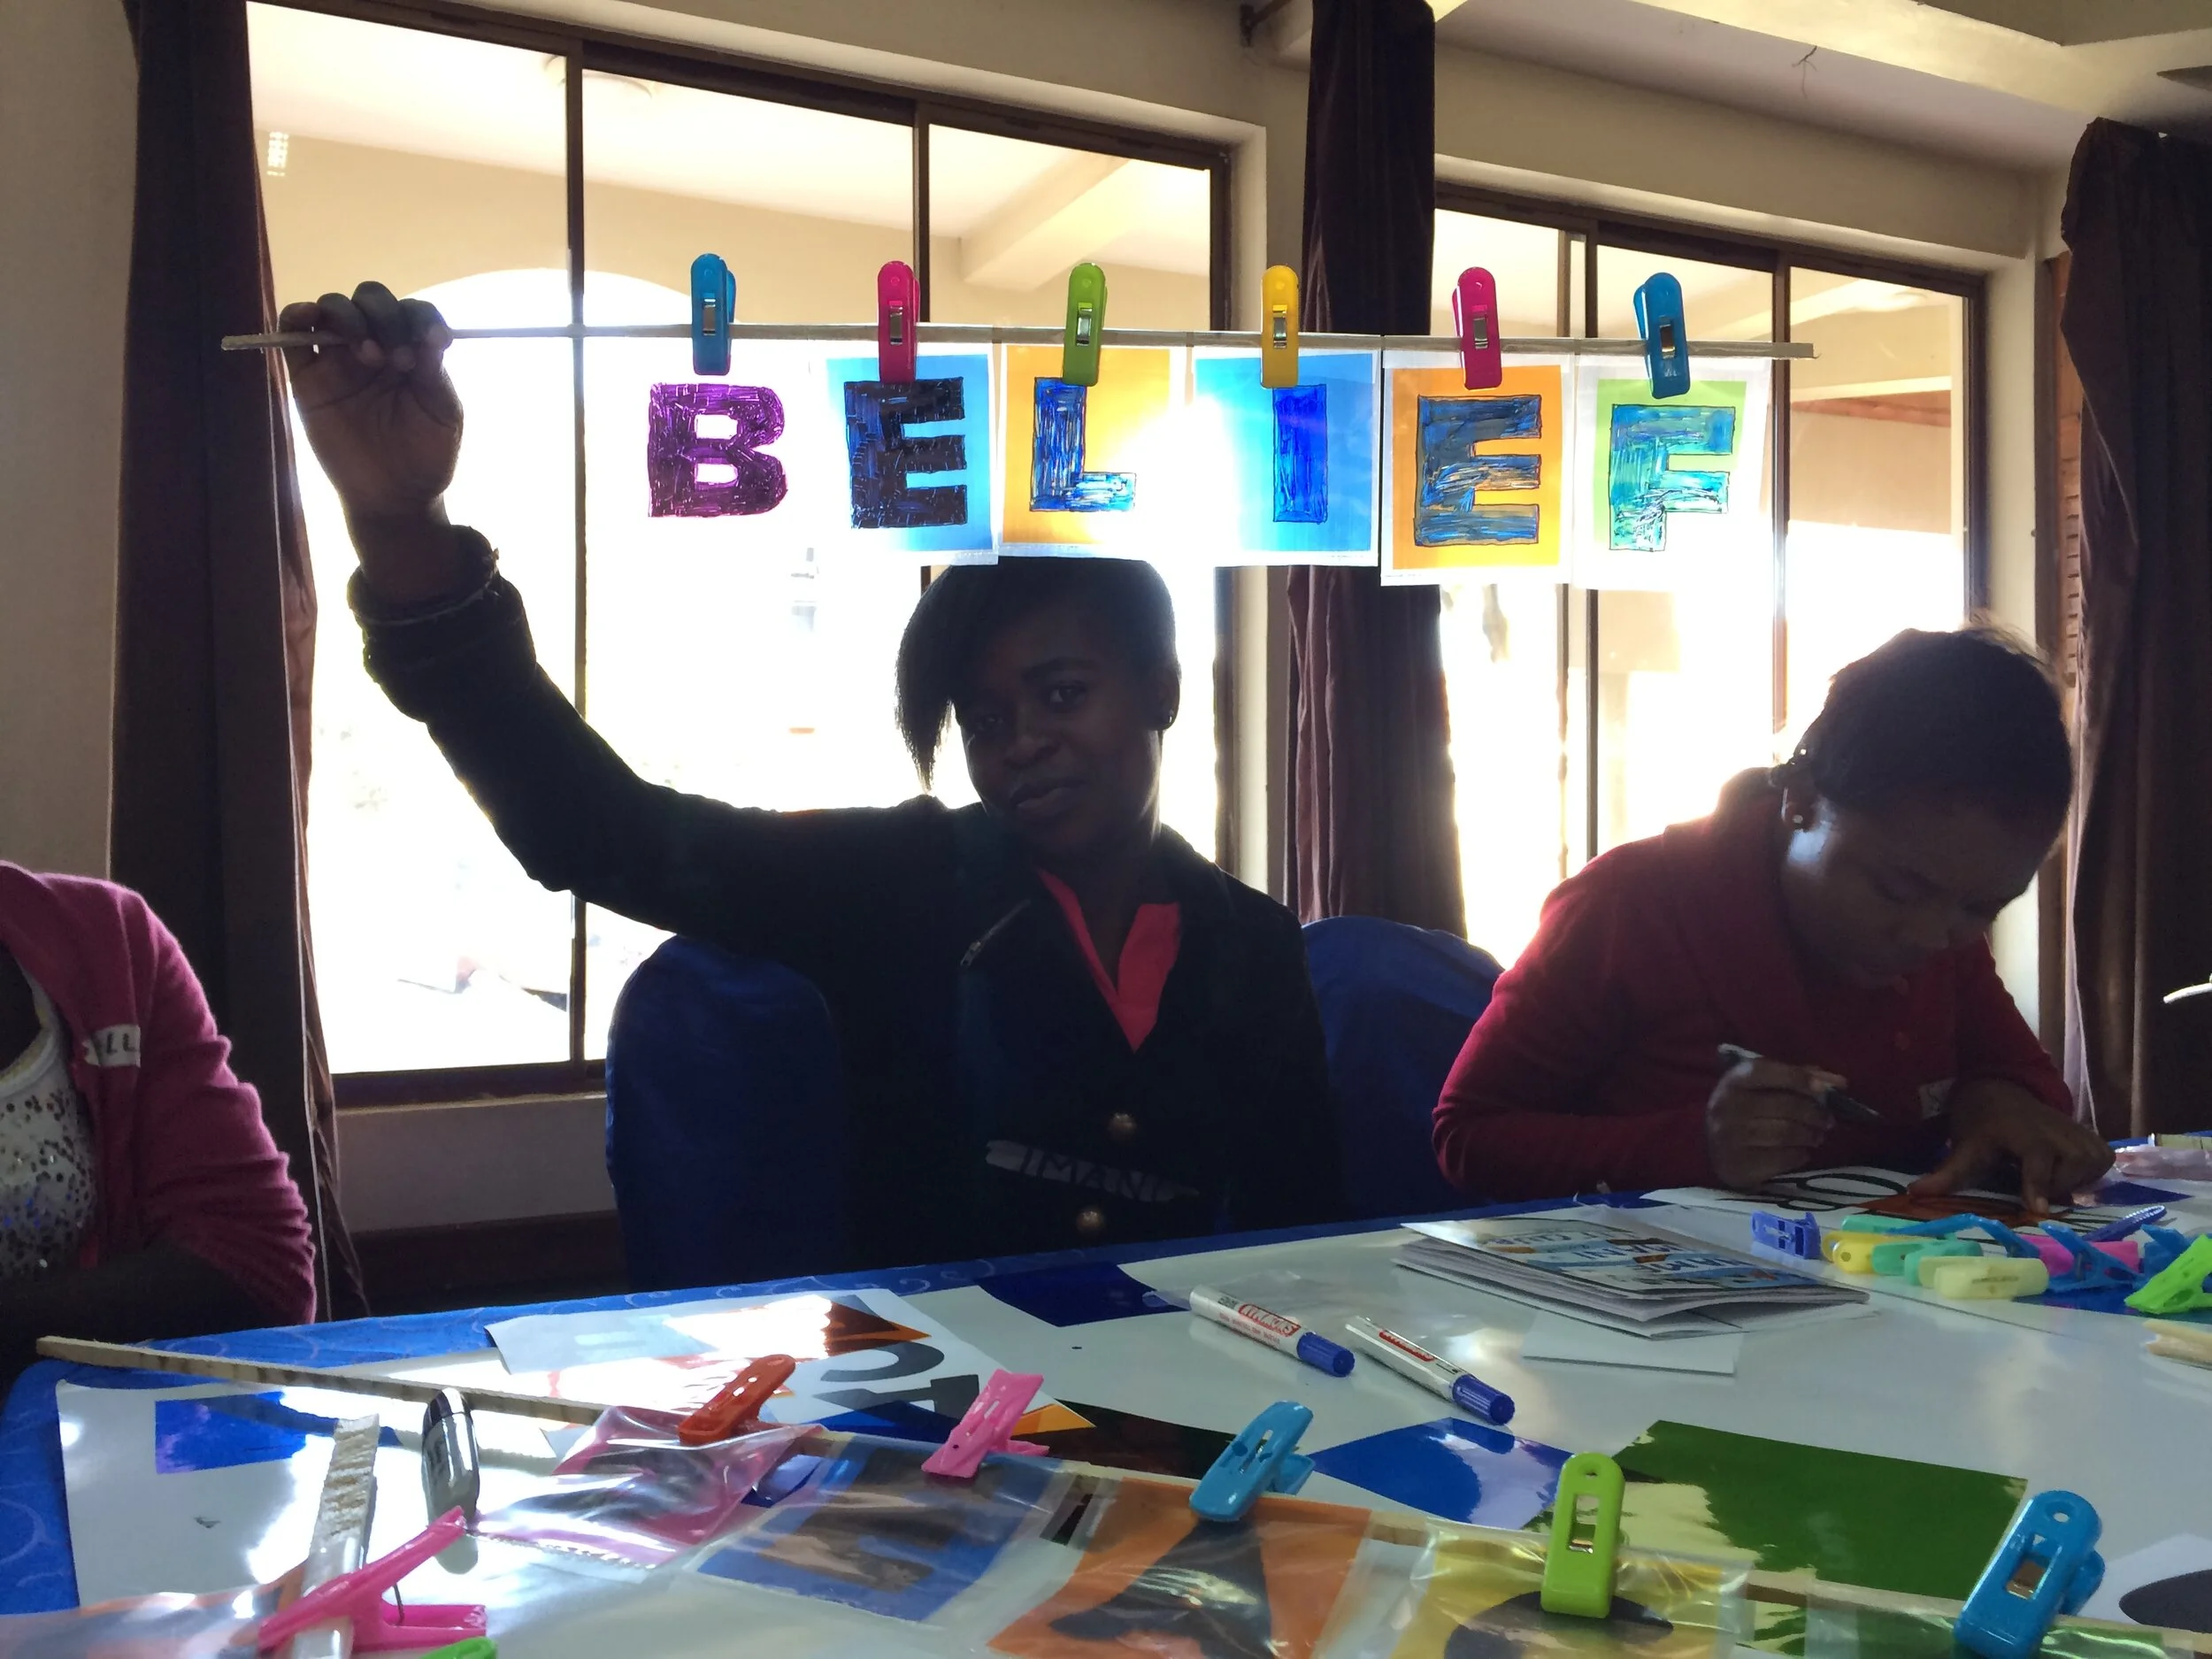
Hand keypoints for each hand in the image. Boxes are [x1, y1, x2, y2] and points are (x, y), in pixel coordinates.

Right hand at [279, 282, 468, 601]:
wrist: (395, 496)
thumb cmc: (426, 454)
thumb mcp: (442, 412)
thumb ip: (435, 370)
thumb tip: (428, 330)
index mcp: (412, 349)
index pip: (412, 311)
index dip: (422, 317)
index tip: (437, 343)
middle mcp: (375, 346)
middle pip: (370, 300)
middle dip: (385, 316)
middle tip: (399, 359)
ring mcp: (339, 359)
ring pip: (332, 308)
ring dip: (350, 318)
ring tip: (370, 357)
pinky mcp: (308, 376)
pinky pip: (290, 332)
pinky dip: (296, 315)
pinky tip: (311, 318)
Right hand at [1705, 1056, 1839, 1189]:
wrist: (1714, 1150)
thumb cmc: (1746, 1110)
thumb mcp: (1763, 1087)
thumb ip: (1798, 1078)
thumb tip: (1838, 1082)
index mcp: (1733, 1080)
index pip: (1770, 1072)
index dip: (1800, 1078)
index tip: (1824, 1090)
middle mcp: (1727, 1106)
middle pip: (1786, 1106)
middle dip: (1814, 1113)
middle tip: (1827, 1121)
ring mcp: (1729, 1137)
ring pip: (1787, 1133)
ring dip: (1810, 1135)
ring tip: (1817, 1136)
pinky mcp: (1738, 1164)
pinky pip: (1782, 1159)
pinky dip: (1800, 1155)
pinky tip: (1802, 1152)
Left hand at [1909, 1081, 2112, 1216]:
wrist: (2003, 1092)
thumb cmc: (1982, 1123)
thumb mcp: (1965, 1146)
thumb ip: (1947, 1174)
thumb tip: (1915, 1194)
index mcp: (2026, 1133)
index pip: (2036, 1162)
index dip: (2037, 1185)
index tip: (2037, 1209)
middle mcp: (2058, 1131)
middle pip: (2066, 1176)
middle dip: (2050, 1186)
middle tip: (2029, 1184)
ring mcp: (2081, 1133)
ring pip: (2087, 1173)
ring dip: (2070, 1181)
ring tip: (2046, 1173)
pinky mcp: (2096, 1139)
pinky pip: (2102, 1165)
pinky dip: (2088, 1173)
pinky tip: (2066, 1169)